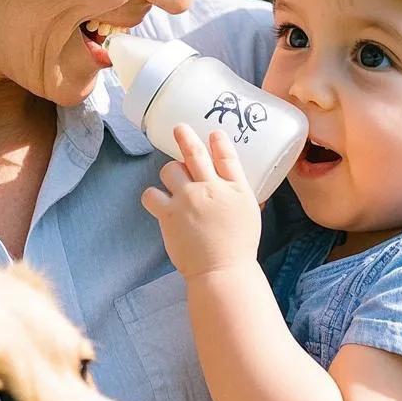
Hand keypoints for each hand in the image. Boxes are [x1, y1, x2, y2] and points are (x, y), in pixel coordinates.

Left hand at [141, 124, 261, 278]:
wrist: (222, 271)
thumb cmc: (238, 247)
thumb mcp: (249, 214)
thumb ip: (238, 195)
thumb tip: (230, 184)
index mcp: (236, 189)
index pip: (227, 156)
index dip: (219, 141)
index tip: (214, 134)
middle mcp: (211, 188)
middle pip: (195, 153)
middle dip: (185, 137)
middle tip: (180, 129)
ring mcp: (188, 199)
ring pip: (169, 170)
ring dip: (170, 174)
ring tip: (173, 183)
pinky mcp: (169, 214)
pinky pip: (151, 194)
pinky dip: (153, 196)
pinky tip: (158, 201)